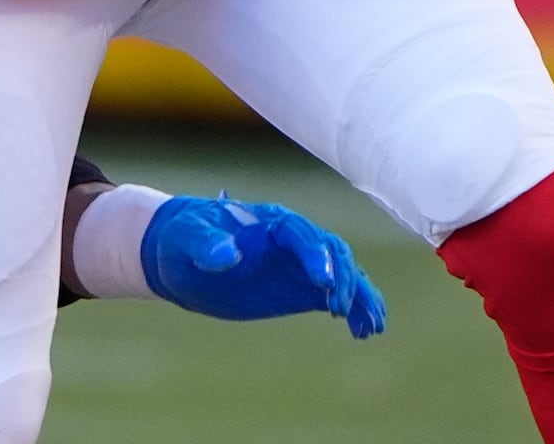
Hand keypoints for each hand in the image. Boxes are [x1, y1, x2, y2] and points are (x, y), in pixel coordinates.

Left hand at [141, 194, 387, 338]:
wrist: (181, 256)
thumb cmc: (182, 239)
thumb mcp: (188, 239)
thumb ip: (208, 245)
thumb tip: (227, 254)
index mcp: (268, 223)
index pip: (301, 234)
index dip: (314, 255)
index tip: (322, 282)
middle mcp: (292, 242)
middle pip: (331, 252)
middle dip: (341, 279)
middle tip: (338, 309)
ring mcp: (299, 266)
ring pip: (342, 274)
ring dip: (359, 297)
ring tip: (371, 325)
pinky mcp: (301, 289)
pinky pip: (335, 296)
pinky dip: (354, 310)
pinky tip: (365, 330)